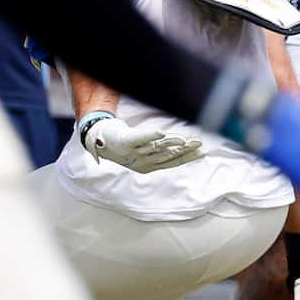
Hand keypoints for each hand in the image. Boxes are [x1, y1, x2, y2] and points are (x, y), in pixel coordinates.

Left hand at [79, 109, 204, 172]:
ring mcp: (133, 152)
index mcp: (147, 166)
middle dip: (184, 150)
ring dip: (172, 144)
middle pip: (167, 156)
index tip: (202, 152)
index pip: (172, 162)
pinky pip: (138, 138)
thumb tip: (181, 145)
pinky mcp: (124, 141)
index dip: (187, 158)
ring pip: (156, 148)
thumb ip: (160, 149)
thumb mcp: (142, 151)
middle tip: (199, 144)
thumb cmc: (123, 145)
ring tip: (185, 140)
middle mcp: (141, 162)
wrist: (97, 141)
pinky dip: (149, 136)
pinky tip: (161, 133)